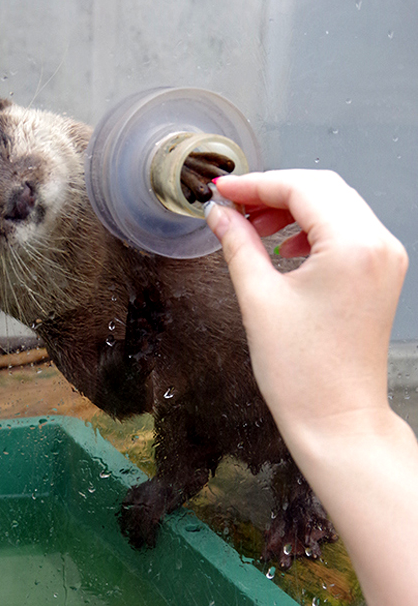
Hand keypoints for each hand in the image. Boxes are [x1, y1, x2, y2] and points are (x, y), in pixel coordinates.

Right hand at [205, 170, 407, 449]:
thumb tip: (220, 215)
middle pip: (323, 189)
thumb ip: (238, 245)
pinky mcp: (382, 276)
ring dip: (294, 210)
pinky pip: (348, 233)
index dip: (255, 184)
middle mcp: (379, 245)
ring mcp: (386, 260)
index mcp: (353, 245)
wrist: (338, 421)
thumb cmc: (303, 374)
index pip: (301, 188)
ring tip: (253, 230)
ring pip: (337, 207)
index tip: (222, 190)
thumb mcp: (259, 299)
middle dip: (274, 193)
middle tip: (232, 207)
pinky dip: (314, 231)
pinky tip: (284, 250)